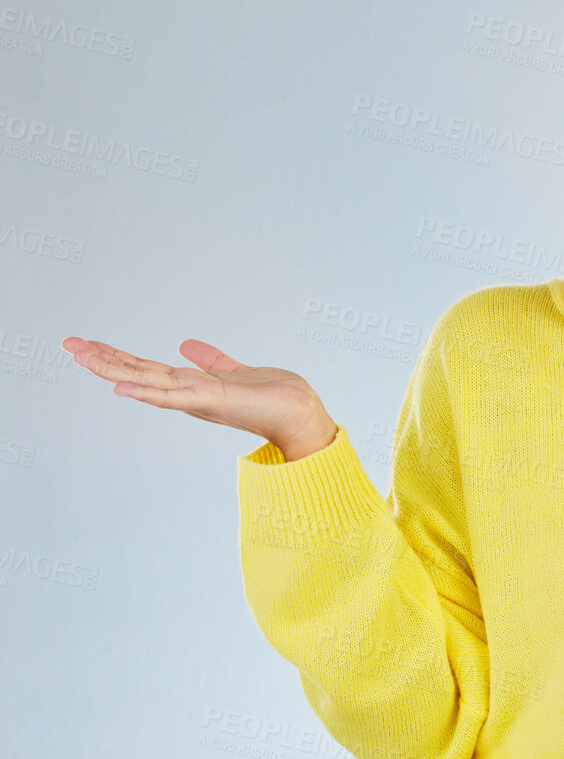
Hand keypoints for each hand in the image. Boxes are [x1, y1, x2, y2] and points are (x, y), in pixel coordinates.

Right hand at [59, 336, 338, 460]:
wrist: (301, 413)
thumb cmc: (274, 397)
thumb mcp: (234, 370)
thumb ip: (210, 359)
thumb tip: (186, 344)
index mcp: (191, 387)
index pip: (146, 369)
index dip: (117, 358)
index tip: (87, 345)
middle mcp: (189, 395)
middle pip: (137, 374)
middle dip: (102, 360)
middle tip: (68, 345)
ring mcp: (197, 399)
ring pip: (146, 382)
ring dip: (113, 370)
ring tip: (81, 357)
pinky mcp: (212, 401)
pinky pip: (172, 396)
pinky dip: (145, 392)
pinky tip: (121, 387)